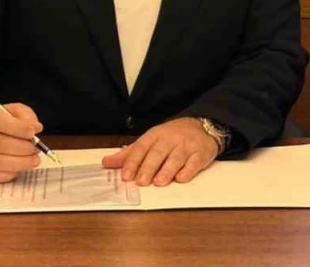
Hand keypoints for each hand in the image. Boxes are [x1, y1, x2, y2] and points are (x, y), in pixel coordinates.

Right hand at [0, 102, 42, 183]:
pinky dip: (11, 173)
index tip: (33, 132)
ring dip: (21, 162)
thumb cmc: (3, 123)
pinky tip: (21, 167)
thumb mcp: (16, 112)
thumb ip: (26, 117)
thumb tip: (36, 128)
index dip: (18, 128)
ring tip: (34, 159)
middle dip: (23, 148)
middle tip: (37, 148)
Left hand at [101, 118, 219, 185]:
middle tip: (141, 182)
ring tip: (159, 182)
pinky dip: (188, 170)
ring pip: (176, 158)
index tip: (126, 176)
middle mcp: (170, 139)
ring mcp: (186, 146)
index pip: (142, 147)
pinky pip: (194, 162)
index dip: (133, 162)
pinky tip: (181, 178)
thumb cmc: (172, 136)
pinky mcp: (200, 153)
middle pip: (158, 153)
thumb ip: (130, 153)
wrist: (203, 126)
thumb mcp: (150, 140)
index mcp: (155, 135)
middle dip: (149, 167)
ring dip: (167, 170)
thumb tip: (107, 162)